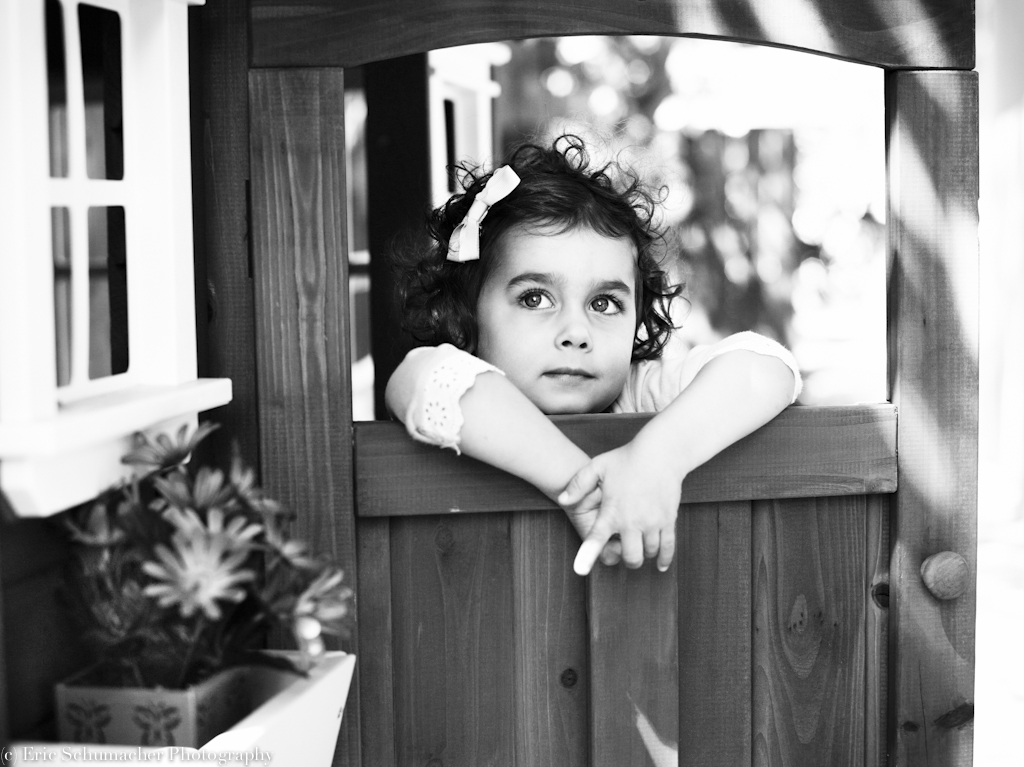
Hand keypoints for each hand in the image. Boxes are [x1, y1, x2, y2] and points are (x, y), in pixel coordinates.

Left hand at [559, 433, 684, 575]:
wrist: (661, 452)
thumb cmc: (627, 458)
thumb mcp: (597, 466)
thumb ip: (578, 484)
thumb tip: (563, 500)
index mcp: (612, 511)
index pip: (597, 539)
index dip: (587, 556)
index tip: (580, 570)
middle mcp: (633, 521)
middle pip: (631, 557)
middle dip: (626, 559)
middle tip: (623, 549)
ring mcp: (653, 522)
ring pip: (648, 553)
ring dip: (643, 555)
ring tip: (639, 545)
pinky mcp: (669, 520)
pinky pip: (668, 547)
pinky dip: (664, 558)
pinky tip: (660, 564)